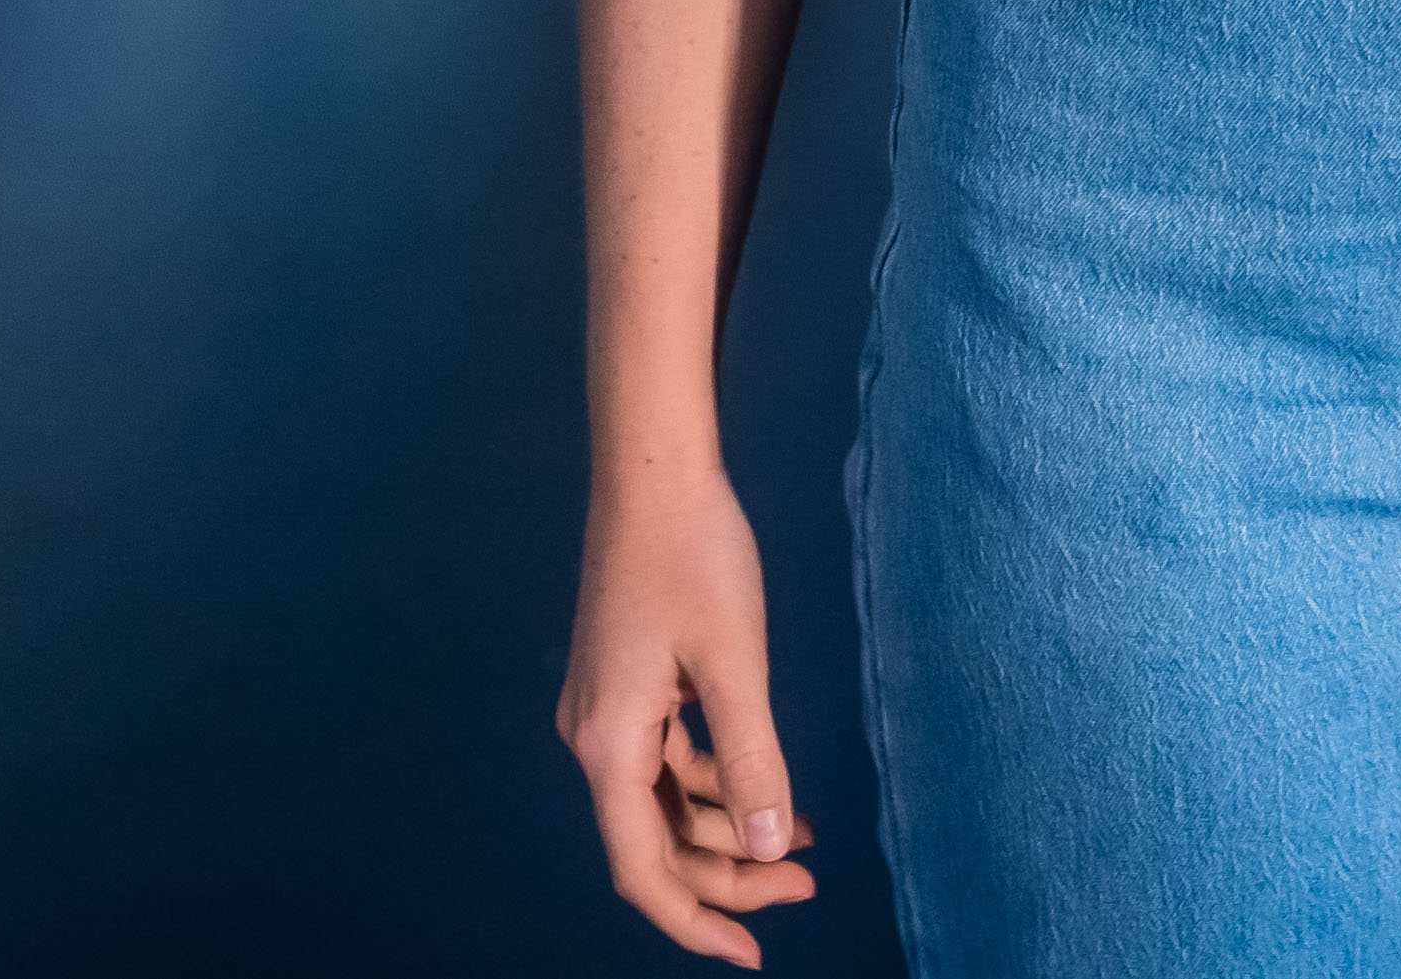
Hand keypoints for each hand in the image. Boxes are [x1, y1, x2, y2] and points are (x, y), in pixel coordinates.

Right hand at [557, 458, 814, 961]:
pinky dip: (719, 784)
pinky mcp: (626, 684)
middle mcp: (594, 736)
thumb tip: (772, 849)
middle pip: (656, 842)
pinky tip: (772, 789)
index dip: (695, 919)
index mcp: (608, 743)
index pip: (641, 868)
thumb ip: (755, 763)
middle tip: (807, 885)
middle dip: (729, 874)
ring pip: (666, 803)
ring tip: (805, 840)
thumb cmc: (695, 556)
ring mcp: (607, 709)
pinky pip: (669, 761)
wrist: (653, 470)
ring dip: (730, 830)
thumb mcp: (736, 665)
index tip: (753, 953)